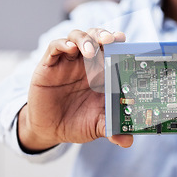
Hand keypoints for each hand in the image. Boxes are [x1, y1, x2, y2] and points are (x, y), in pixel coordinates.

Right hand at [18, 28, 132, 152]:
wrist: (50, 130)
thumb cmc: (77, 122)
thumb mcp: (96, 126)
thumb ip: (112, 129)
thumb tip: (128, 141)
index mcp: (102, 72)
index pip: (112, 50)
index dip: (119, 43)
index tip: (126, 41)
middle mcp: (86, 63)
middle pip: (96, 38)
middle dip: (104, 35)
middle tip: (111, 39)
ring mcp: (68, 62)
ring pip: (77, 37)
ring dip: (85, 39)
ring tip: (90, 50)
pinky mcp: (48, 66)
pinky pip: (55, 48)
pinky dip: (63, 44)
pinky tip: (70, 48)